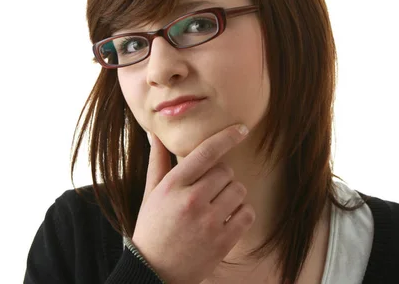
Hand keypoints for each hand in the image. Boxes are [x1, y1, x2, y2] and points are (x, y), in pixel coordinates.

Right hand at [131, 124, 254, 283]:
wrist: (154, 272)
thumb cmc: (152, 228)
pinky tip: (227, 218)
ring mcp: (209, 222)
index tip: (241, 129)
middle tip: (210, 190)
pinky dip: (242, 213)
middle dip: (222, 177)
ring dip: (233, 194)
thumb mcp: (150, 193)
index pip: (206, 152)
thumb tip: (155, 134)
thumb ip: (157, 162)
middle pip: (226, 171)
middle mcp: (192, 201)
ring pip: (239, 190)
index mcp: (173, 186)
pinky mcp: (223, 241)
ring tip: (218, 205)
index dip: (227, 137)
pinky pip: (247, 214)